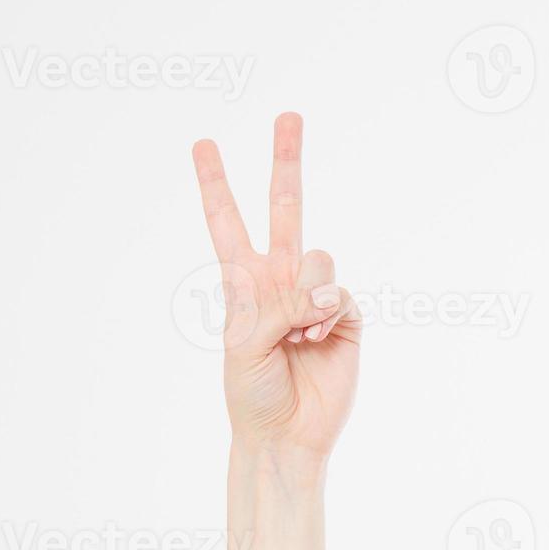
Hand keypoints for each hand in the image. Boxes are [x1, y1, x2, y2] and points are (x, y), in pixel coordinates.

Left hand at [192, 113, 360, 458]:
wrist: (287, 434)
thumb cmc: (251, 392)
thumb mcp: (242, 343)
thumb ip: (274, 304)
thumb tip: (317, 289)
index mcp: (244, 282)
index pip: (227, 222)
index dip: (215, 184)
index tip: (203, 144)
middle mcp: (280, 280)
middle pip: (285, 208)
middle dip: (286, 161)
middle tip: (288, 115)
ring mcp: (314, 295)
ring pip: (319, 255)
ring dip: (307, 291)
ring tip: (299, 329)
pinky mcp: (345, 316)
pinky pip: (340, 293)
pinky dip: (327, 311)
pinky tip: (317, 336)